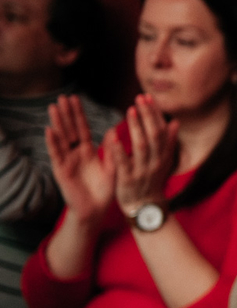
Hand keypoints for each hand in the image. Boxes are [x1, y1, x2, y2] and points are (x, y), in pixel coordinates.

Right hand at [45, 94, 115, 226]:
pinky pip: (57, 155)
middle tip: (63, 96)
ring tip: (54, 107)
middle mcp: (76, 154)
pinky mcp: (62, 171)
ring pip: (61, 139)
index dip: (78, 114)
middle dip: (67, 114)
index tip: (75, 98)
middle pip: (70, 130)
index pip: (82, 128)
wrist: (96, 211)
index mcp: (88, 151)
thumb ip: (112, 150)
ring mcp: (67, 161)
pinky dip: (53, 143)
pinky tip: (50, 130)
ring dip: (57, 123)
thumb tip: (115, 129)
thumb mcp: (112, 167)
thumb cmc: (105, 190)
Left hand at [110, 95, 177, 214]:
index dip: (155, 114)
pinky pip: (124, 163)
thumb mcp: (164, 161)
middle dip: (148, 116)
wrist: (145, 207)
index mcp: (164, 156)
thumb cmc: (152, 181)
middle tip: (139, 99)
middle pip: (154, 136)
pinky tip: (113, 137)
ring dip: (137, 128)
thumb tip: (175, 122)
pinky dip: (119, 150)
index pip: (162, 130)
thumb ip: (168, 142)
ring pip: (142, 147)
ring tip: (131, 111)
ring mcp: (143, 171)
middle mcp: (156, 162)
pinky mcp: (128, 180)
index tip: (148, 97)